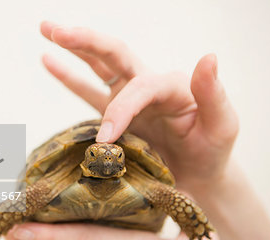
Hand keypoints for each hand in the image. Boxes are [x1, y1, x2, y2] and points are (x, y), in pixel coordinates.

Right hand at [40, 21, 238, 192]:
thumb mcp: (222, 126)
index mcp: (172, 86)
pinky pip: (87, 91)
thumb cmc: (210, 153)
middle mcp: (147, 85)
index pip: (139, 87)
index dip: (119, 110)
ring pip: (98, 66)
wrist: (196, 178)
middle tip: (56, 30)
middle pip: (115, 54)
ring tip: (47, 30)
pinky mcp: (115, 113)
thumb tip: (208, 57)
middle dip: (86, 41)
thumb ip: (213, 94)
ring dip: (73, 48)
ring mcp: (128, 98)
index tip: (106, 140)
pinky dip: (67, 76)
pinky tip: (48, 60)